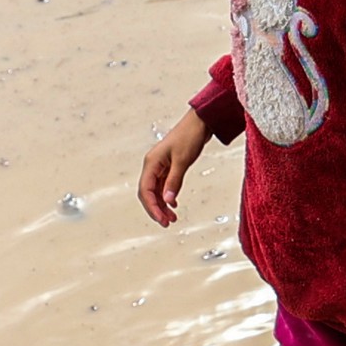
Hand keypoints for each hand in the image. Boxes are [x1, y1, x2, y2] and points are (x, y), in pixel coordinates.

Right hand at [136, 109, 211, 224]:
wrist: (199, 122)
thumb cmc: (189, 136)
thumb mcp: (182, 161)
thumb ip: (174, 182)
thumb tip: (168, 201)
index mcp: (152, 162)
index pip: (145, 190)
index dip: (152, 207)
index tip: (162, 220)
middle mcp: (152, 165)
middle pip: (148, 193)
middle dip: (156, 209)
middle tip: (167, 223)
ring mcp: (160, 166)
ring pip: (155, 191)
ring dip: (162, 205)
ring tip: (173, 218)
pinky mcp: (168, 166)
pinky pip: (163, 185)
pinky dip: (167, 196)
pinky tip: (174, 205)